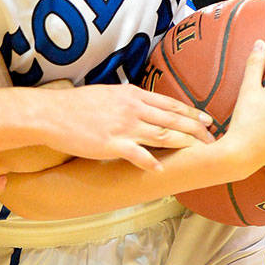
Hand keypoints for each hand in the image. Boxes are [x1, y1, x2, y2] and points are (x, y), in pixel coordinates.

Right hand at [41, 83, 212, 171]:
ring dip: (184, 144)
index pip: (170, 104)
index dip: (192, 112)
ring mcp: (124, 127)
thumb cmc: (76, 105)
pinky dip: (152, 163)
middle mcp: (133, 109)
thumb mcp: (107, 93)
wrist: (51, 113)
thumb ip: (127, 99)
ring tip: (199, 153)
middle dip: (196, 130)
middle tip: (213, 139)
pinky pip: (138, 155)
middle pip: (174, 120)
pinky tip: (162, 170)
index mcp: (133, 95)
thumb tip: (140, 102)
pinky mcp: (112, 144)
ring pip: (163, 135)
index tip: (207, 119)